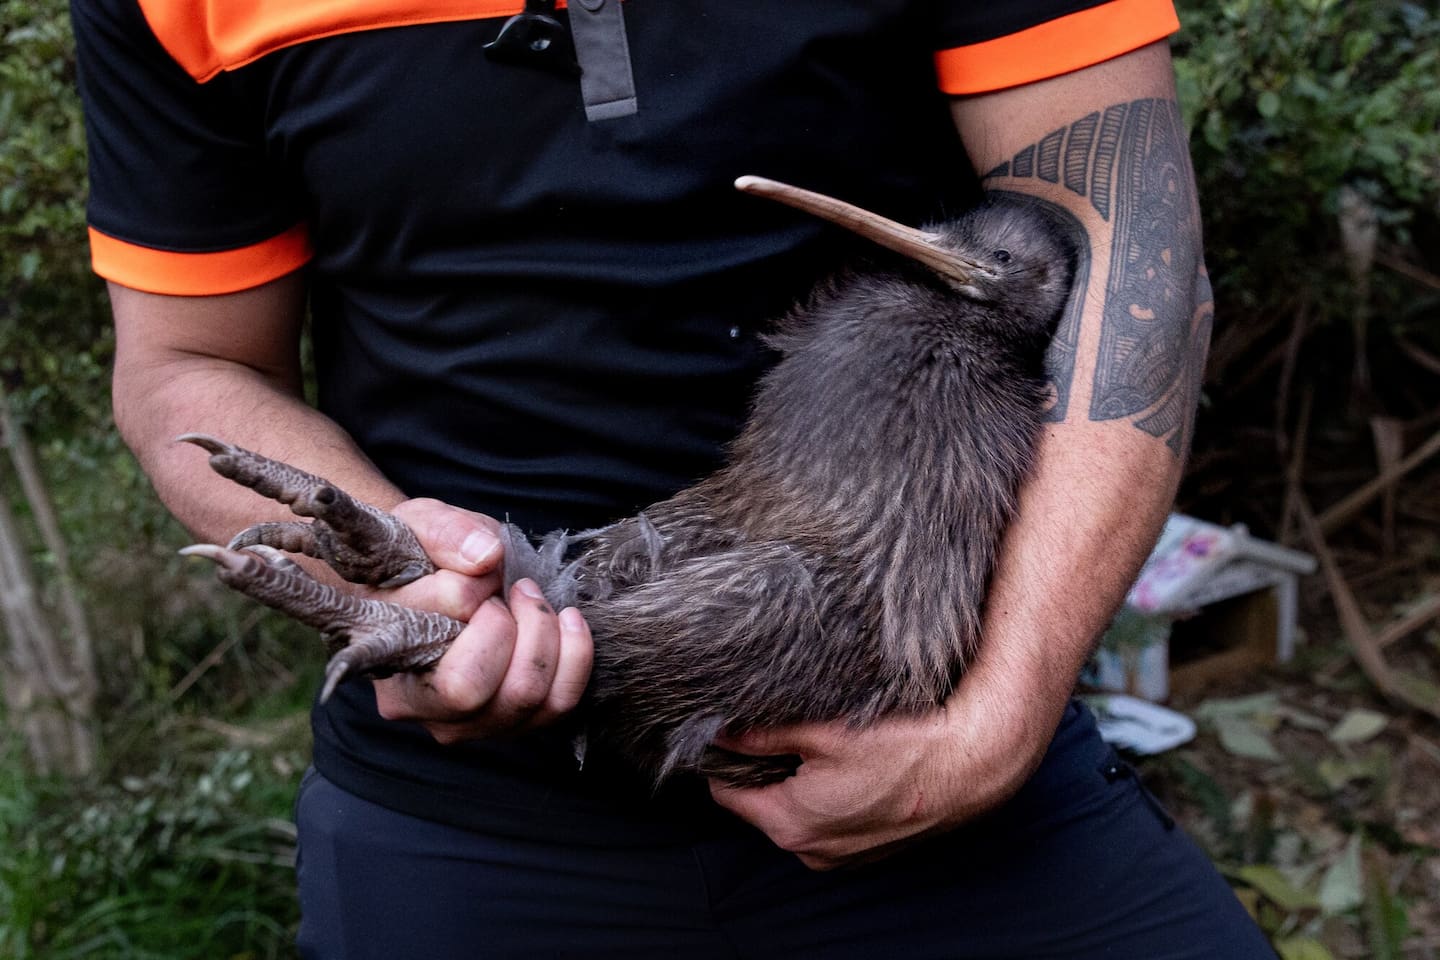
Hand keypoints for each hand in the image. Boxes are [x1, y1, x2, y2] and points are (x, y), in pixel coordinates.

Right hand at [368, 498, 593, 743]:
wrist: (439, 582)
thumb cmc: (424, 554)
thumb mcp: (421, 522)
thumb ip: (446, 532)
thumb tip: (485, 557)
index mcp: (383, 650)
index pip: (432, 633)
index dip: (469, 592)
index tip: (477, 569)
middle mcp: (415, 703)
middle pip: (470, 689)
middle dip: (511, 625)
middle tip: (514, 589)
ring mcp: (463, 723)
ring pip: (522, 698)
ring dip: (546, 635)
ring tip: (533, 599)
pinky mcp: (509, 725)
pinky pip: (557, 704)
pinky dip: (575, 656)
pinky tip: (567, 621)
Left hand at [708, 669, 1057, 869]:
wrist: (970, 766)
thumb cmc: (903, 748)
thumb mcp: (824, 731)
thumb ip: (765, 733)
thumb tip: (723, 730)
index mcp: (791, 823)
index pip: (728, 793)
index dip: (725, 759)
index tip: (729, 732)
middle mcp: (812, 850)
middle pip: (762, 805)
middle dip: (765, 770)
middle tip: (778, 730)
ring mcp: (842, 856)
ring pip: (797, 814)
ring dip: (798, 784)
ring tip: (818, 747)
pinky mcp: (867, 850)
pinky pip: (830, 823)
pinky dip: (829, 798)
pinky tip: (849, 768)